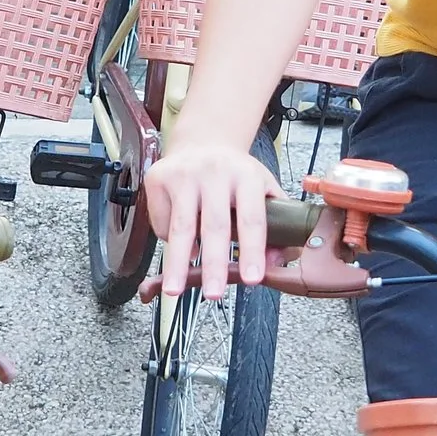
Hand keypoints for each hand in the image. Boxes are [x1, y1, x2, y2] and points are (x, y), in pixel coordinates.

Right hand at [141, 137, 283, 300]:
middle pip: (214, 225)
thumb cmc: (237, 175)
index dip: (253, 250)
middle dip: (213, 263)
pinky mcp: (159, 178)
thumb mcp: (263, 190)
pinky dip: (169, 244)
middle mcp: (215, 171)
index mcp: (247, 175)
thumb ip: (277, 225)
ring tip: (175, 291)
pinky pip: (162, 222)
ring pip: (181, 227)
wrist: (203, 141)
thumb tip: (277, 263)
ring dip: (177, 263)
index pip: (252, 218)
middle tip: (214, 294)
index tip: (253, 279)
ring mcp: (184, 173)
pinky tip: (178, 247)